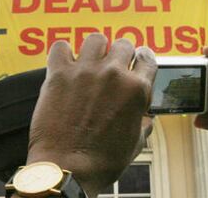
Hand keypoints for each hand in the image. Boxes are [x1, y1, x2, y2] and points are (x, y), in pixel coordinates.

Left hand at [25, 34, 156, 196]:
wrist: (67, 169)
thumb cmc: (100, 161)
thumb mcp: (134, 143)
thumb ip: (142, 123)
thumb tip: (145, 117)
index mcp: (136, 90)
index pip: (147, 57)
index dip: (141, 57)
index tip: (136, 58)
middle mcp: (113, 74)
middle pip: (123, 43)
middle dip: (119, 54)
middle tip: (111, 65)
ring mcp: (86, 71)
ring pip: (95, 39)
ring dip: (95, 49)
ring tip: (89, 62)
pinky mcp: (60, 74)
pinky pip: (61, 47)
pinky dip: (63, 53)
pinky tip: (65, 63)